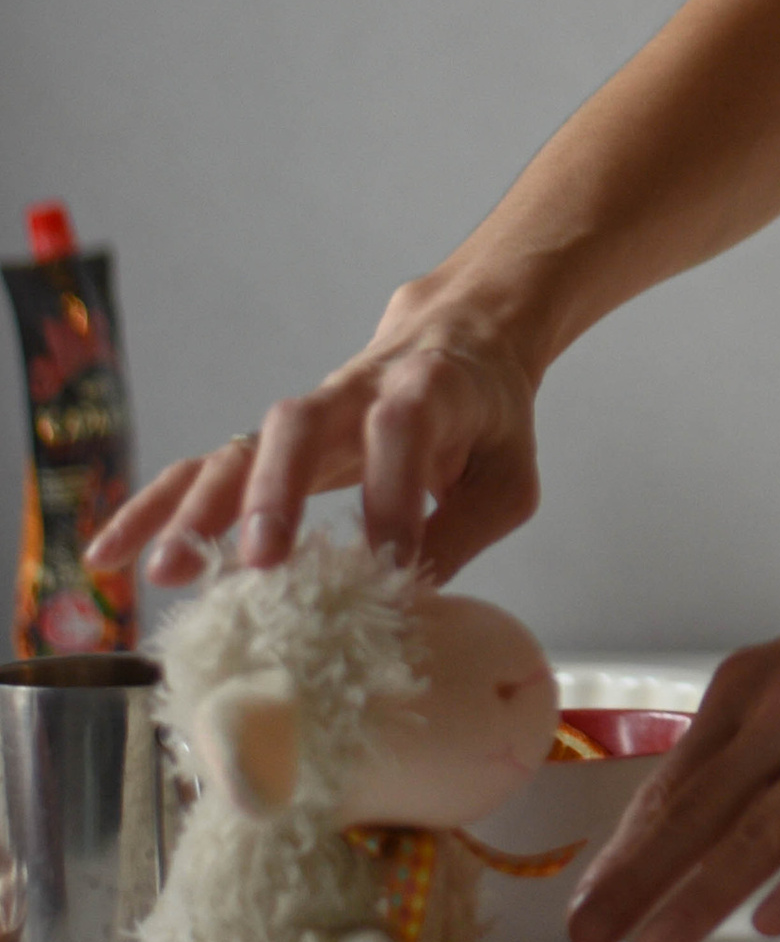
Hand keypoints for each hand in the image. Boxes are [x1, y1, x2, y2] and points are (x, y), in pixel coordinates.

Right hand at [85, 314, 542, 587]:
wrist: (461, 338)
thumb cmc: (487, 419)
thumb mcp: (510, 475)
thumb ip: (465, 531)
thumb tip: (408, 602)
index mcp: (428, 388)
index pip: (401, 425)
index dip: (395, 492)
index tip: (392, 564)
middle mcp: (352, 394)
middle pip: (300, 424)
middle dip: (275, 493)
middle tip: (258, 562)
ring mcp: (302, 419)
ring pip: (242, 447)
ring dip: (202, 509)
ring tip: (169, 572)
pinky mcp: (267, 445)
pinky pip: (201, 467)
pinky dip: (153, 506)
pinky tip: (108, 552)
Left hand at [562, 538, 779, 941]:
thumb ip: (754, 737)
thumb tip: (698, 812)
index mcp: (756, 683)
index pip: (674, 780)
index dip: (625, 847)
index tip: (588, 899)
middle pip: (700, 809)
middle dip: (637, 881)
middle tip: (590, 936)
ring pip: (764, 828)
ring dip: (703, 894)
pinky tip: (773, 918)